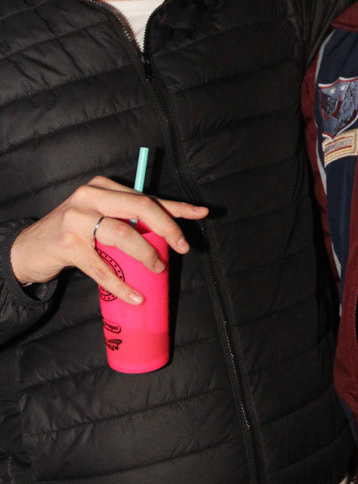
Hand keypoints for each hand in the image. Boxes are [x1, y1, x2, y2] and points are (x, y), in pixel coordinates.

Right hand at [10, 176, 207, 304]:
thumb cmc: (72, 233)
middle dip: (167, 227)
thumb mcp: (98, 217)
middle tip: (183, 248)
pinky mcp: (68, 244)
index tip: (201, 213)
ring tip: (159, 269)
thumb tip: (166, 234)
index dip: (176, 206)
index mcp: (102, 187)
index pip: (146, 196)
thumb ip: (125, 220)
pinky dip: (122, 285)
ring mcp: (76, 219)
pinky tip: (136, 296)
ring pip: (123, 234)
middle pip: (139, 207)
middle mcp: (89, 196)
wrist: (29, 249)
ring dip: (146, 254)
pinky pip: (102, 268)